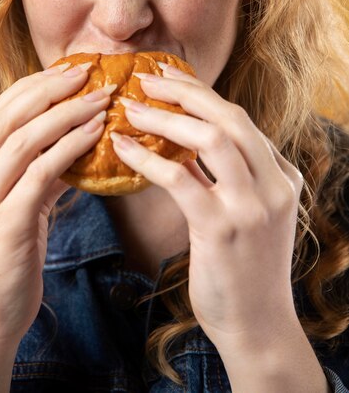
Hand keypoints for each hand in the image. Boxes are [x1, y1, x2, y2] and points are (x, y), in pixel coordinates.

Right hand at [0, 63, 112, 348]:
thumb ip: (33, 174)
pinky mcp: (3, 226)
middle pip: (6, 117)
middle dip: (50, 88)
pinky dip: (72, 146)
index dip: (31, 87)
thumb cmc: (0, 264)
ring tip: (101, 98)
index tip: (64, 71)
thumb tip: (73, 142)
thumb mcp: (10, 210)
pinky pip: (42, 172)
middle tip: (87, 72)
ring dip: (68, 112)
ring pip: (24, 139)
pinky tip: (96, 133)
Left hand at [111, 64, 303, 354]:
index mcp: (281, 174)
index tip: (169, 78)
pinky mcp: (223, 229)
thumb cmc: (245, 267)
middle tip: (147, 77)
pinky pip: (181, 178)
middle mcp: (274, 183)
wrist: (258, 325)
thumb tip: (184, 145)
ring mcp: (252, 206)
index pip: (238, 120)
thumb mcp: (249, 212)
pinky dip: (149, 158)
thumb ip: (226, 177)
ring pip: (211, 139)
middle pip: (229, 117)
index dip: (201, 94)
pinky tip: (122, 148)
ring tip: (130, 107)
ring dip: (166, 117)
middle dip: (185, 91)